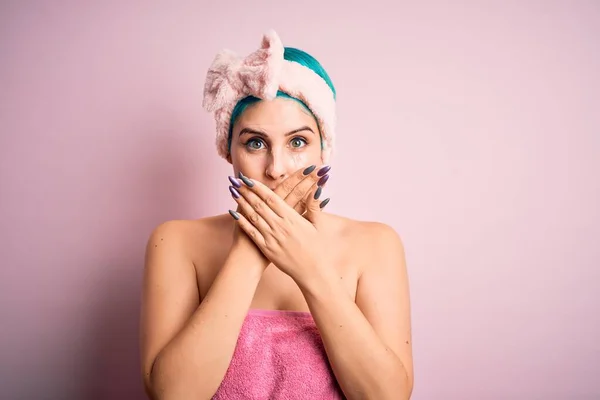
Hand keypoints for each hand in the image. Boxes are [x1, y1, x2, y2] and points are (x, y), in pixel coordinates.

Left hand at [227, 165, 331, 283]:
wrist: (312, 272)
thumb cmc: (317, 248)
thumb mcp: (318, 225)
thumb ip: (314, 207)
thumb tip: (316, 190)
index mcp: (292, 218)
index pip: (271, 198)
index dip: (258, 187)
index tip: (248, 178)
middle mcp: (279, 226)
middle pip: (259, 205)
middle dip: (246, 191)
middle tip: (236, 181)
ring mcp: (271, 237)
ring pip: (253, 216)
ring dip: (242, 203)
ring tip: (233, 192)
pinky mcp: (267, 248)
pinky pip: (252, 232)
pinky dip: (242, 222)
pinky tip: (234, 213)